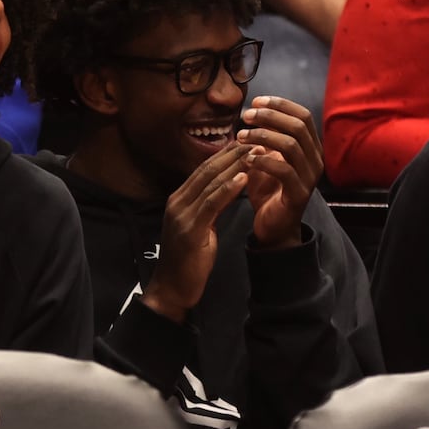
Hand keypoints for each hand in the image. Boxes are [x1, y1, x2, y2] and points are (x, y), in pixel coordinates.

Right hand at [141, 144, 250, 321]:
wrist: (172, 289)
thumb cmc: (188, 260)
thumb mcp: (200, 227)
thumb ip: (210, 207)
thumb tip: (228, 190)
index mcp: (179, 199)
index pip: (204, 169)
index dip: (226, 154)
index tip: (247, 142)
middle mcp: (177, 201)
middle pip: (207, 170)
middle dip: (233, 154)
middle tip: (256, 139)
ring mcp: (181, 215)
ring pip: (209, 182)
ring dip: (235, 166)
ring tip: (255, 153)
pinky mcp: (189, 230)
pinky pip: (211, 204)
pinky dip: (228, 189)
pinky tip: (243, 179)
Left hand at [237, 96, 321, 249]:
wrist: (273, 227)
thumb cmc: (269, 189)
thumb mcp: (267, 157)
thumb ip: (266, 136)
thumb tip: (253, 111)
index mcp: (311, 147)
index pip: (303, 115)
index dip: (280, 104)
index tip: (255, 102)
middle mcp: (316, 160)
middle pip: (298, 126)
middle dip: (270, 116)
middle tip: (245, 117)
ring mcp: (310, 178)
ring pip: (291, 145)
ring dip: (263, 136)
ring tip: (241, 136)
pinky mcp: (299, 195)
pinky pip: (284, 171)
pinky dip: (263, 161)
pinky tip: (247, 159)